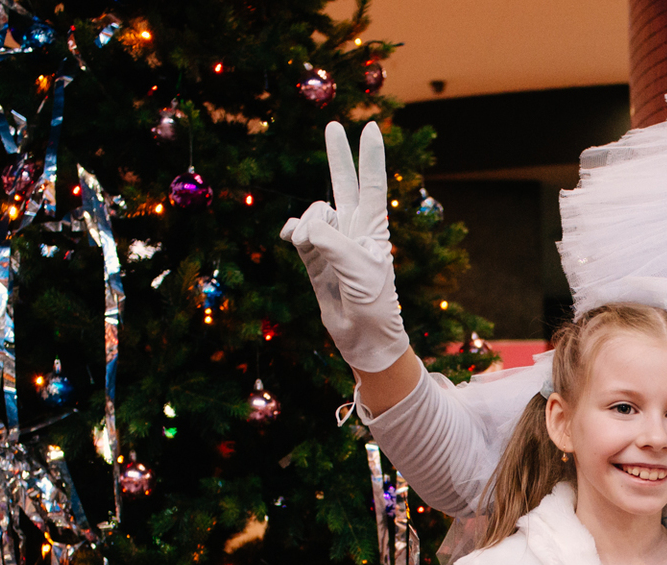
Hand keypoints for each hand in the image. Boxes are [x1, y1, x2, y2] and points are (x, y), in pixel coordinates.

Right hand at [280, 122, 410, 373]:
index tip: (370, 128)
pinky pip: (298, 232)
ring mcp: (332, 242)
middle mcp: (352, 229)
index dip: (370, 156)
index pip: (372, 184)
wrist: (364, 336)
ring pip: (313, 213)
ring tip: (314, 246)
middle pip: (344, 183)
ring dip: (309, 224)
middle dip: (338, 156)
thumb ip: (330, 241)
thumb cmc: (373, 301)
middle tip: (333, 126)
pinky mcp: (313, 258)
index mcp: (373, 227)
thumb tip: (302, 228)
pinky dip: (294, 232)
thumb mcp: (358, 267)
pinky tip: (293, 237)